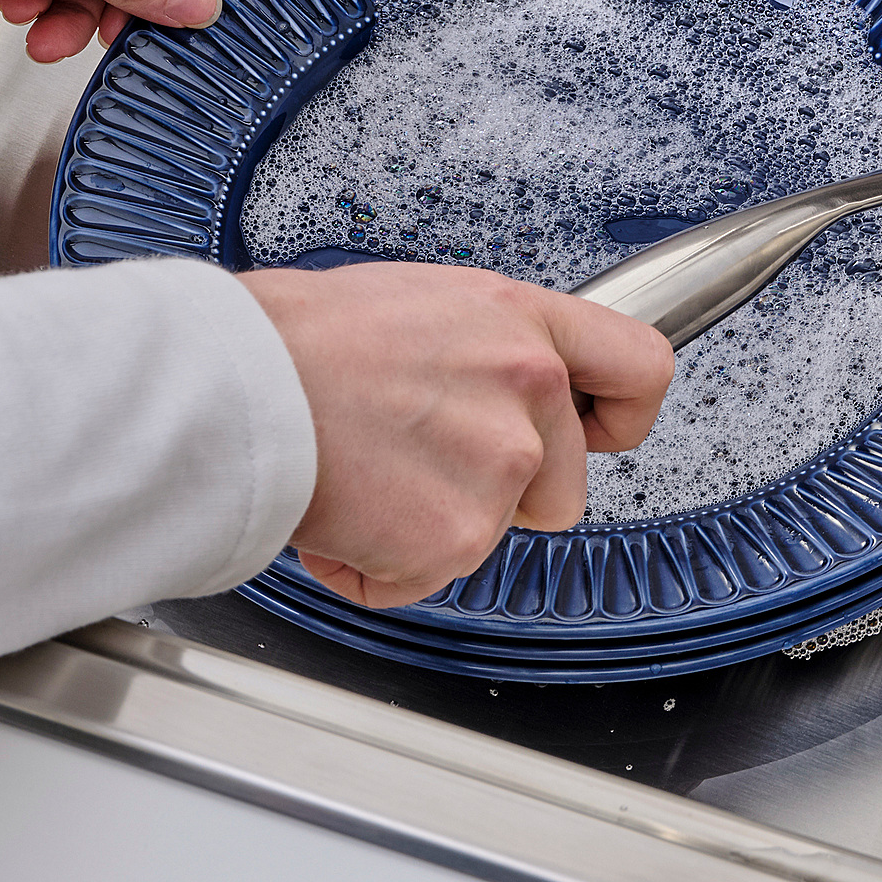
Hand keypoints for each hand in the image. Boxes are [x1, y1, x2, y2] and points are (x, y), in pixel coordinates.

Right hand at [241, 263, 674, 608]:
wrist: (240, 380)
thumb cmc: (304, 336)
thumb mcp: (427, 304)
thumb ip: (489, 349)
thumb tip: (496, 385)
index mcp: (524, 323)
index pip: (641, 368)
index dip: (625, 414)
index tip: (601, 429)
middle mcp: (529, 391)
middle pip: (564, 484)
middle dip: (498, 490)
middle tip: (416, 456)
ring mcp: (500, 467)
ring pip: (492, 534)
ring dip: (433, 525)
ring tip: (366, 469)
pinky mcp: (455, 537)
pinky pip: (426, 577)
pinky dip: (379, 564)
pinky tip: (344, 506)